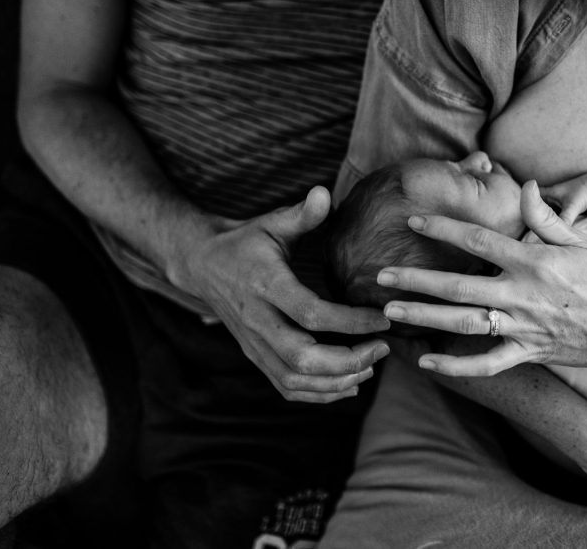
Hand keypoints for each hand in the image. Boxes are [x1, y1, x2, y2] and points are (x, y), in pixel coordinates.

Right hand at [170, 186, 390, 402]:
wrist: (202, 266)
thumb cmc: (247, 242)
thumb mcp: (272, 223)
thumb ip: (302, 214)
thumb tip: (325, 192)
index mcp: (266, 286)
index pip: (311, 315)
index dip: (351, 322)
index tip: (383, 318)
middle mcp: (257, 321)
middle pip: (302, 357)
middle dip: (348, 360)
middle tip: (382, 349)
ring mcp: (253, 344)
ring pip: (294, 379)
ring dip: (337, 381)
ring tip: (372, 366)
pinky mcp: (255, 357)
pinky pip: (286, 387)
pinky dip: (319, 394)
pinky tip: (349, 384)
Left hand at [377, 181, 586, 376]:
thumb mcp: (583, 240)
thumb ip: (546, 217)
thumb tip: (523, 186)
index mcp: (534, 261)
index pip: (477, 241)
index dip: (442, 229)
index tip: (413, 221)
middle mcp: (523, 294)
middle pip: (457, 286)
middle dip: (415, 281)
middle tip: (380, 276)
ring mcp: (524, 327)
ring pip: (463, 324)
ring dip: (423, 319)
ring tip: (390, 313)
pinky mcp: (530, 353)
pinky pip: (486, 363)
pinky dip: (456, 365)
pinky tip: (427, 362)